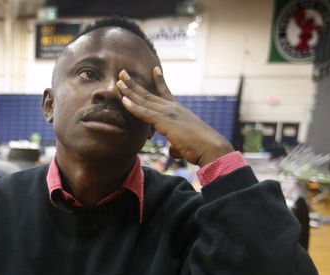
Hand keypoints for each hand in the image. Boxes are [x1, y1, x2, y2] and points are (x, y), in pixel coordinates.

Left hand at [117, 67, 233, 166]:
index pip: (166, 93)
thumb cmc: (201, 148)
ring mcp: (169, 113)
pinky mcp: (165, 121)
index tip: (154, 69)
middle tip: (123, 73)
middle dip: (135, 83)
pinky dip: (133, 106)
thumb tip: (172, 151)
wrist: (211, 148)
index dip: (159, 81)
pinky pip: (145, 112)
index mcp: (179, 111)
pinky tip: (123, 100)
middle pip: (150, 93)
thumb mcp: (185, 145)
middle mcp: (173, 108)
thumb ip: (176, 146)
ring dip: (130, 90)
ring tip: (119, 80)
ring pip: (145, 100)